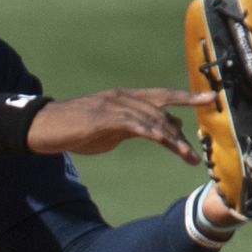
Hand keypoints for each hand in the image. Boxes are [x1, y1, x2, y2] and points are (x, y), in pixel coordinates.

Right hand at [28, 87, 212, 165]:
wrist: (42, 127)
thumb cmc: (71, 130)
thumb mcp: (106, 129)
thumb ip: (129, 128)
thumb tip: (149, 133)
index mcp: (124, 98)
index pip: (161, 95)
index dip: (186, 98)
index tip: (209, 99)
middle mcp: (123, 97)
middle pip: (161, 109)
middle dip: (182, 129)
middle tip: (196, 151)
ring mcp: (113, 105)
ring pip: (151, 118)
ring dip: (171, 138)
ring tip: (185, 156)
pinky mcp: (102, 117)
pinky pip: (133, 123)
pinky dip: (151, 131)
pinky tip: (163, 140)